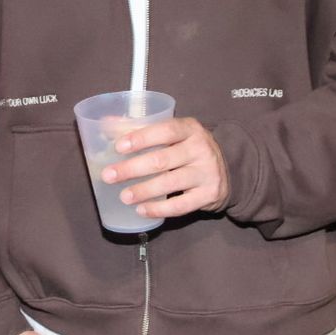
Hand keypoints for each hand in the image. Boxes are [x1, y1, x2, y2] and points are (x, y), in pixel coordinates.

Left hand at [101, 117, 230, 219]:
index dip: (141, 138)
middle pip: (162, 159)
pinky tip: (142, 210)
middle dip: (132, 168)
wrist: (229, 169)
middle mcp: (201, 149)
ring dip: (143, 191)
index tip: (119, 147)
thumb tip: (106, 124)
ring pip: (170, 183)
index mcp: (190, 128)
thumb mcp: (173, 133)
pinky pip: (181, 205)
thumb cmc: (189, 148)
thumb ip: (141, 127)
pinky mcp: (209, 195)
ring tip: (124, 196)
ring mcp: (207, 173)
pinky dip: (159, 209)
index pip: (165, 131)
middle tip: (109, 175)